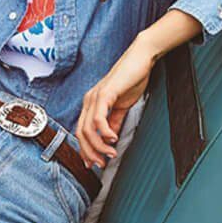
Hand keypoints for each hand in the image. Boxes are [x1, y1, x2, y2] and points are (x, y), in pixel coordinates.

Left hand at [76, 40, 154, 168]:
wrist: (141, 59)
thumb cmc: (132, 79)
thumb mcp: (122, 106)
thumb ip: (114, 122)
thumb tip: (110, 139)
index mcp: (91, 104)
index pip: (81, 132)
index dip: (85, 150)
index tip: (94, 164)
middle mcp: (88, 101)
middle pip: (80, 134)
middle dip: (90, 153)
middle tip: (103, 163)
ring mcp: (94, 97)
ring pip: (87, 129)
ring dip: (99, 146)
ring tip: (111, 153)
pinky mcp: (104, 93)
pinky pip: (98, 118)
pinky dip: (104, 132)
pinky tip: (113, 138)